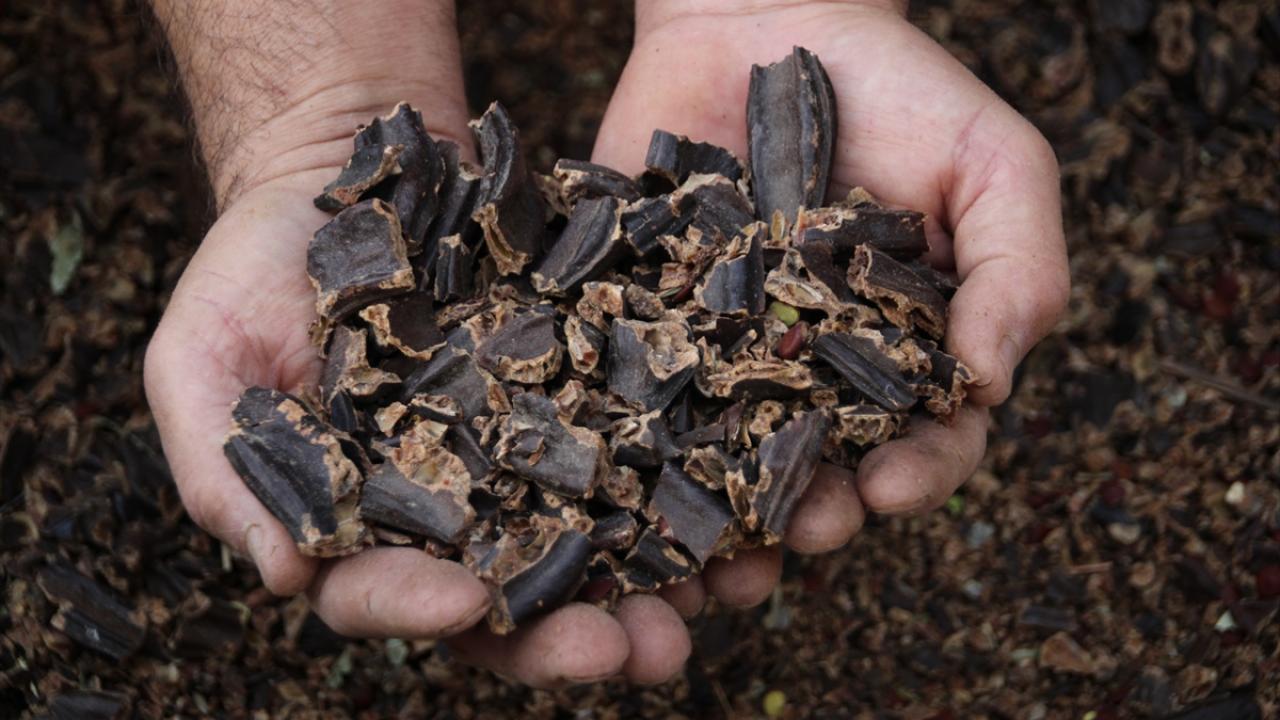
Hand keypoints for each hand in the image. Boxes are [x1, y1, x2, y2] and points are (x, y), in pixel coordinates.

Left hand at [593, 0, 1067, 579]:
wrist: (770, 15)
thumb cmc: (903, 91)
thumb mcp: (996, 165)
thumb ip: (1018, 271)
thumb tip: (986, 384)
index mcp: (906, 353)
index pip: (928, 441)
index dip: (918, 474)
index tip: (892, 487)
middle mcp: (815, 371)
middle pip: (823, 471)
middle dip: (820, 511)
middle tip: (807, 526)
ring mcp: (725, 353)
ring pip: (724, 461)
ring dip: (724, 517)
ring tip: (717, 552)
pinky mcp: (644, 323)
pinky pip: (634, 397)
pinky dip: (629, 454)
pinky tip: (622, 498)